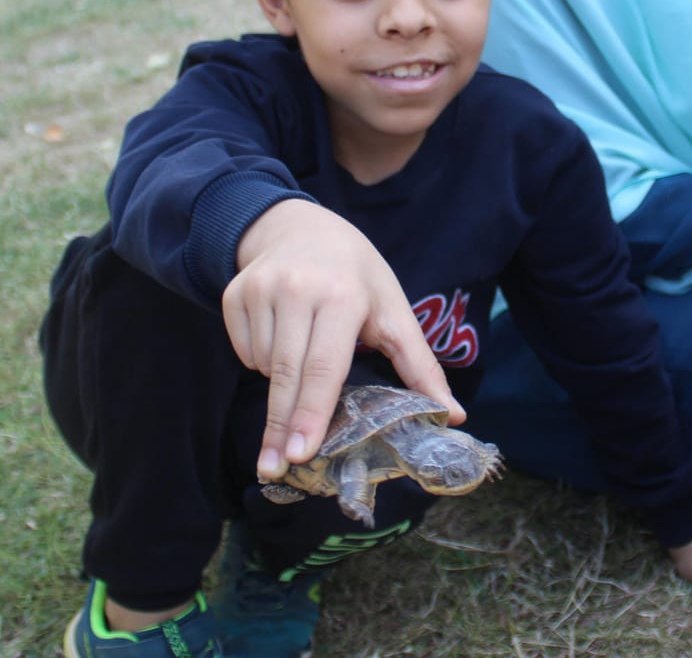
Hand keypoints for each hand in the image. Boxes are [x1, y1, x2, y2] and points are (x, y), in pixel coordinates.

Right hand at [222, 200, 458, 478]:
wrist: (300, 226)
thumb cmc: (357, 276)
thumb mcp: (395, 311)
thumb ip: (421, 367)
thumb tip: (455, 416)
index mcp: (342, 297)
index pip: (324, 368)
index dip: (311, 413)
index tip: (301, 454)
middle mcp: (296, 290)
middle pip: (288, 376)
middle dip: (280, 429)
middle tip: (274, 469)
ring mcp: (259, 291)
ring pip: (266, 367)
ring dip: (283, 383)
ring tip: (305, 356)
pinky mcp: (233, 295)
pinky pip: (244, 351)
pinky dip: (262, 360)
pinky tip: (282, 338)